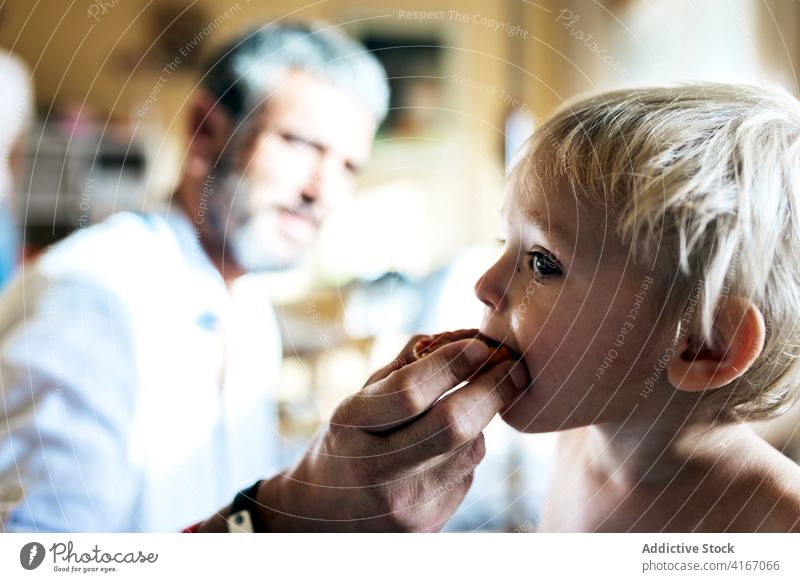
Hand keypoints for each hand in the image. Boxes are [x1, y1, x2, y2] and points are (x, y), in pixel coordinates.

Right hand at [257, 335, 528, 531]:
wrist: (320, 515)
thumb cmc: (346, 443)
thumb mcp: (356, 401)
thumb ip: (402, 368)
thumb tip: (459, 339)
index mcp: (350, 426)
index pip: (410, 392)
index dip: (452, 364)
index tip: (481, 344)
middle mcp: (375, 471)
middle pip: (453, 425)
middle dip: (492, 389)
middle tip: (512, 368)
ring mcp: (402, 505)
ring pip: (469, 449)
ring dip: (480, 420)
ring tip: (469, 407)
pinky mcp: (426, 526)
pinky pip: (467, 475)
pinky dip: (467, 451)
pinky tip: (448, 448)